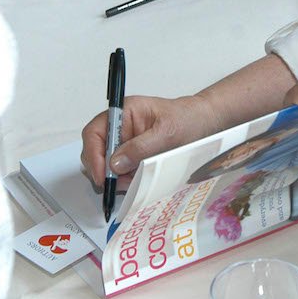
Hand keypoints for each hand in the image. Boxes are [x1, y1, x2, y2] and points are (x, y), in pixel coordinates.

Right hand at [80, 94, 222, 186]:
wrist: (205, 124)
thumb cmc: (187, 119)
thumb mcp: (166, 133)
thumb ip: (140, 148)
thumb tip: (115, 164)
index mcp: (124, 113)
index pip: (95, 132)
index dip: (93, 154)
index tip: (101, 175)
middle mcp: (121, 128)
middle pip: (97, 151)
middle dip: (104, 170)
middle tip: (116, 185)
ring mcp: (126, 143)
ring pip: (108, 165)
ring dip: (117, 178)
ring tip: (136, 181)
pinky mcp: (134, 157)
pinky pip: (122, 172)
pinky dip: (127, 180)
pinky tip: (140, 181)